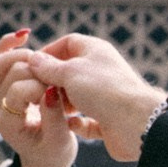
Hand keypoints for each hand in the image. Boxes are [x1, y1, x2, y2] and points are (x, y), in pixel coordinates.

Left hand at [0, 28, 78, 166]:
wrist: (43, 158)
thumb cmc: (53, 153)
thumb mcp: (60, 142)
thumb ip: (54, 118)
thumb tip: (50, 90)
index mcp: (8, 123)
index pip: (19, 91)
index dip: (42, 87)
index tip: (59, 94)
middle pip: (12, 72)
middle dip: (39, 71)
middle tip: (57, 80)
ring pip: (1, 61)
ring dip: (27, 56)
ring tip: (48, 63)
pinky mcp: (2, 85)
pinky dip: (9, 44)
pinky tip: (25, 35)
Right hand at [9, 32, 166, 162]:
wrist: (136, 122)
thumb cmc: (103, 90)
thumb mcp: (69, 73)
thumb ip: (48, 67)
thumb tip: (33, 59)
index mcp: (96, 51)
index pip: (68, 43)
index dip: (48, 53)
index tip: (31, 66)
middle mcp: (102, 71)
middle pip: (70, 71)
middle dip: (53, 81)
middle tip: (38, 90)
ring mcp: (107, 96)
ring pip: (77, 97)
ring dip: (63, 103)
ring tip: (53, 108)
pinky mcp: (109, 120)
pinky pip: (88, 121)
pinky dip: (78, 123)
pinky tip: (71, 124)